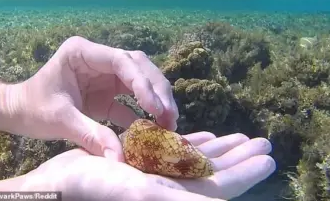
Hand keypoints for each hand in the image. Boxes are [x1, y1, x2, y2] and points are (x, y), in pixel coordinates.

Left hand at [13, 36, 178, 159]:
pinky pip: (131, 99)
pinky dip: (143, 112)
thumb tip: (119, 159)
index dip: (143, 83)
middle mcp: (98, 58)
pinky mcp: (107, 91)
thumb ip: (91, 135)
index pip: (122, 61)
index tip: (156, 108)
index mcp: (83, 53)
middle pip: (138, 67)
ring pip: (140, 80)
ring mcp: (105, 74)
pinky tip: (153, 127)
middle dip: (157, 90)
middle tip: (170, 115)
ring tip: (168, 121)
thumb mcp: (60, 120)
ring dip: (156, 99)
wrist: (19, 111)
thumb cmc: (32, 108)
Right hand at [21, 132, 274, 200]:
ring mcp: (159, 176)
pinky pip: (176, 153)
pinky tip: (208, 136)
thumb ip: (181, 200)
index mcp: (173, 199)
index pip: (220, 187)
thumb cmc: (91, 188)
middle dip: (241, 158)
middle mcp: (170, 190)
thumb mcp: (139, 192)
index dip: (246, 174)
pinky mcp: (145, 164)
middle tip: (265, 142)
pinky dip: (194, 143)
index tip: (270, 158)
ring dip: (223, 148)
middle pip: (214, 174)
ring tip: (244, 136)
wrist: (59, 184)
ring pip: (198, 161)